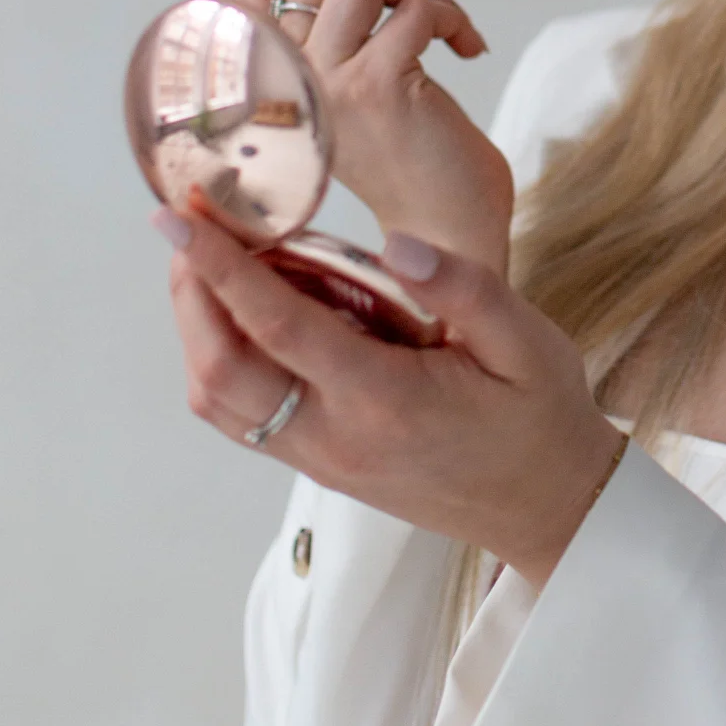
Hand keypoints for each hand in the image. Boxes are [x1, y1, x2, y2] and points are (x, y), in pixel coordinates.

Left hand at [164, 203, 623, 589]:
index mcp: (384, 399)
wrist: (546, 506)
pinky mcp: (319, 467)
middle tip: (193, 228)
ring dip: (198, 330)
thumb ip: (462, 287)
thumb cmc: (540, 416)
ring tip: (212, 265)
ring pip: (219, 401)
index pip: (276, 325)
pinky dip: (221, 362)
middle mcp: (335, 437)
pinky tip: (247, 317)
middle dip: (192, 292)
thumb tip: (396, 243)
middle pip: (220, 370)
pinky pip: (243, 418)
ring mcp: (320, 459)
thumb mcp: (526, 340)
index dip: (219, 266)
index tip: (179, 219)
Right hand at [241, 0, 513, 268]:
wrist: (445, 238)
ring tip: (452, 19)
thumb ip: (349, 20)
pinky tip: (468, 51)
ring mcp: (323, 82)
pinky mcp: (374, 87)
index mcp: (271, 72)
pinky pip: (417, 10)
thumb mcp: (362, 77)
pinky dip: (454, 17)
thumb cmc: (413, 158)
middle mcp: (282, 77)